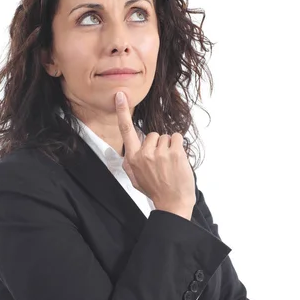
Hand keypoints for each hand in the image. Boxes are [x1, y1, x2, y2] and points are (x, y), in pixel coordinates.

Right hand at [115, 91, 195, 213]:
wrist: (172, 204)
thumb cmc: (155, 191)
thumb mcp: (135, 179)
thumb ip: (130, 164)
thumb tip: (127, 154)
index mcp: (132, 159)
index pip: (126, 131)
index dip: (122, 112)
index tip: (120, 96)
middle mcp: (144, 154)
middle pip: (153, 135)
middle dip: (159, 145)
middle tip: (162, 163)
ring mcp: (159, 153)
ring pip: (166, 137)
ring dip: (170, 147)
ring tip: (170, 165)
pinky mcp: (174, 153)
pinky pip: (176, 138)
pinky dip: (179, 146)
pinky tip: (177, 161)